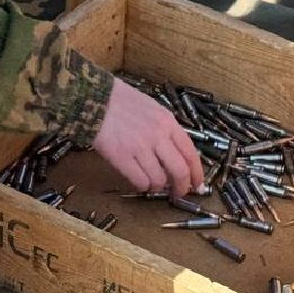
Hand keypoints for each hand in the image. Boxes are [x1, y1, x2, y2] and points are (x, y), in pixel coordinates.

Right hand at [92, 80, 203, 195]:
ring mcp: (140, 147)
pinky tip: (138, 181)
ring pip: (159, 180)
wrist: (95, 99)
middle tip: (178, 193)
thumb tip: (177, 154)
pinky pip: (140, 181)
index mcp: (168, 122)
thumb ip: (166, 129)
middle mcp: (158, 135)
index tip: (198, 184)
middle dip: (182, 187)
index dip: (197, 172)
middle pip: (179, 171)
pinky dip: (142, 186)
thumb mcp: (153, 108)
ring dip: (157, 186)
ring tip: (152, 183)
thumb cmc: (123, 102)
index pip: (190, 153)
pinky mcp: (122, 157)